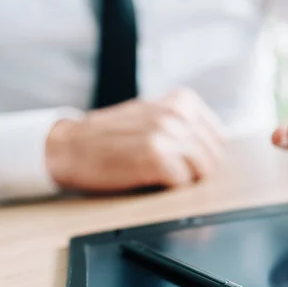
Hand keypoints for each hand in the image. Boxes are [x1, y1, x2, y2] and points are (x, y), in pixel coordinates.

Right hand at [46, 89, 224, 191]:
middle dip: (195, 170)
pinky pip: (182, 181)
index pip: (219, 139)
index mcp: (182, 100)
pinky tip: (146, 176)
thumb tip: (214, 147)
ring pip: (202, 170)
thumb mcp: (152, 116)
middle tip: (167, 170)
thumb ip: (184, 125)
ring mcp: (167, 131)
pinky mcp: (156, 154)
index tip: (184, 161)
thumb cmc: (110, 137)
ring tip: (155, 172)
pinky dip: (167, 186)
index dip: (203, 156)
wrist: (68, 147)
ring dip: (181, 179)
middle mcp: (177, 112)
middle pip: (213, 158)